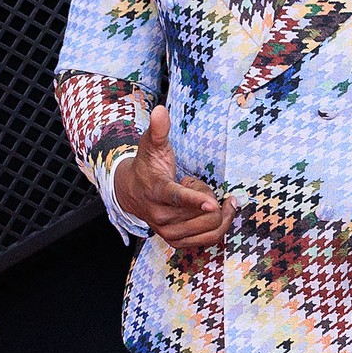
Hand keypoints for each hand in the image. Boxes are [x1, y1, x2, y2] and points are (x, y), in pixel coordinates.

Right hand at [114, 105, 237, 250]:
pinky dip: (219, 224)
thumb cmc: (148, 167)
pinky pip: (211, 239)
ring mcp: (169, 232)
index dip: (195, 200)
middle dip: (210, 196)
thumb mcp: (152, 145)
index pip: (176, 197)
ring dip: (214, 211)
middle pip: (204, 213)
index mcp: (156, 191)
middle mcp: (161, 216)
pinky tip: (213, 210)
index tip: (213, 203)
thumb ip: (159, 130)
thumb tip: (160, 110)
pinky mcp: (177, 242)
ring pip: (211, 227)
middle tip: (196, 184)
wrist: (132, 194)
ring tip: (199, 198)